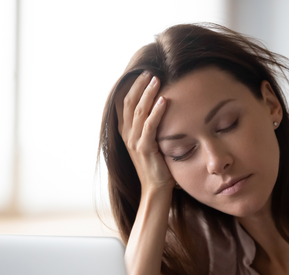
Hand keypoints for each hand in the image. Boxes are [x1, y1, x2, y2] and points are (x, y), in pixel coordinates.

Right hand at [115, 71, 174, 193]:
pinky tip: (164, 100)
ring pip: (138, 111)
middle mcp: (127, 135)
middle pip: (129, 103)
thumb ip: (148, 125)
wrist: (155, 187)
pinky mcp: (145, 149)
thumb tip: (159, 106)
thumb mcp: (149, 141)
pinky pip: (149, 126)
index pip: (124, 103)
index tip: (142, 73)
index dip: (131, 87)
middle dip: (139, 85)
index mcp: (125, 131)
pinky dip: (156, 112)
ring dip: (148, 94)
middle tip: (149, 72)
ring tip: (157, 80)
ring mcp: (134, 142)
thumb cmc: (156, 164)